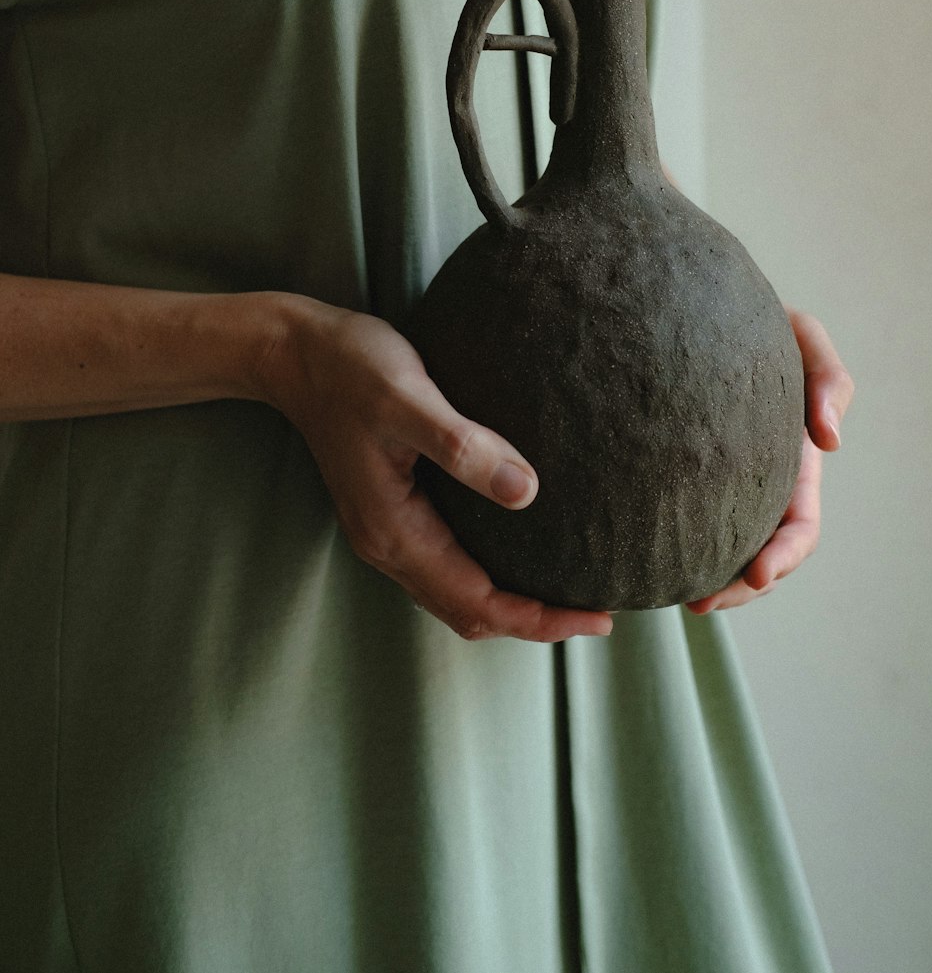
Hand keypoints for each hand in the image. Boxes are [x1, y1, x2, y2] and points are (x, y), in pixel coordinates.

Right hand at [255, 296, 614, 642]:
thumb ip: (463, 447)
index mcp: (393, 530)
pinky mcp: (392, 506)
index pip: (477, 603)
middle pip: (469, 611)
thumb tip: (527, 491)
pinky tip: (522, 545)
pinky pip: (448, 562)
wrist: (293, 351)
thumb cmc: (350, 367)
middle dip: (533, 620)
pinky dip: (489, 571)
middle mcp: (387, 542)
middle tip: (597, 611)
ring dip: (512, 600)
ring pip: (457, 592)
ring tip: (568, 588)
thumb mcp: (408, 398)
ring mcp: (386, 528)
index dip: (539, 618)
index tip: (597, 616)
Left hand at [685, 307, 853, 613]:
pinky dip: (665, 541)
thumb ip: (831, 380)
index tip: (758, 575)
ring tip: (664, 592)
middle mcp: (756, 484)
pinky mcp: (673, 473)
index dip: (783, 557)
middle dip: (735, 588)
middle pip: (755, 556)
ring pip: (714, 548)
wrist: (701, 308)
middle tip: (695, 602)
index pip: (798, 529)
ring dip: (700, 577)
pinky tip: (634, 550)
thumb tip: (830, 444)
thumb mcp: (807, 338)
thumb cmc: (763, 322)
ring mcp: (715, 483)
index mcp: (794, 466)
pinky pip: (674, 516)